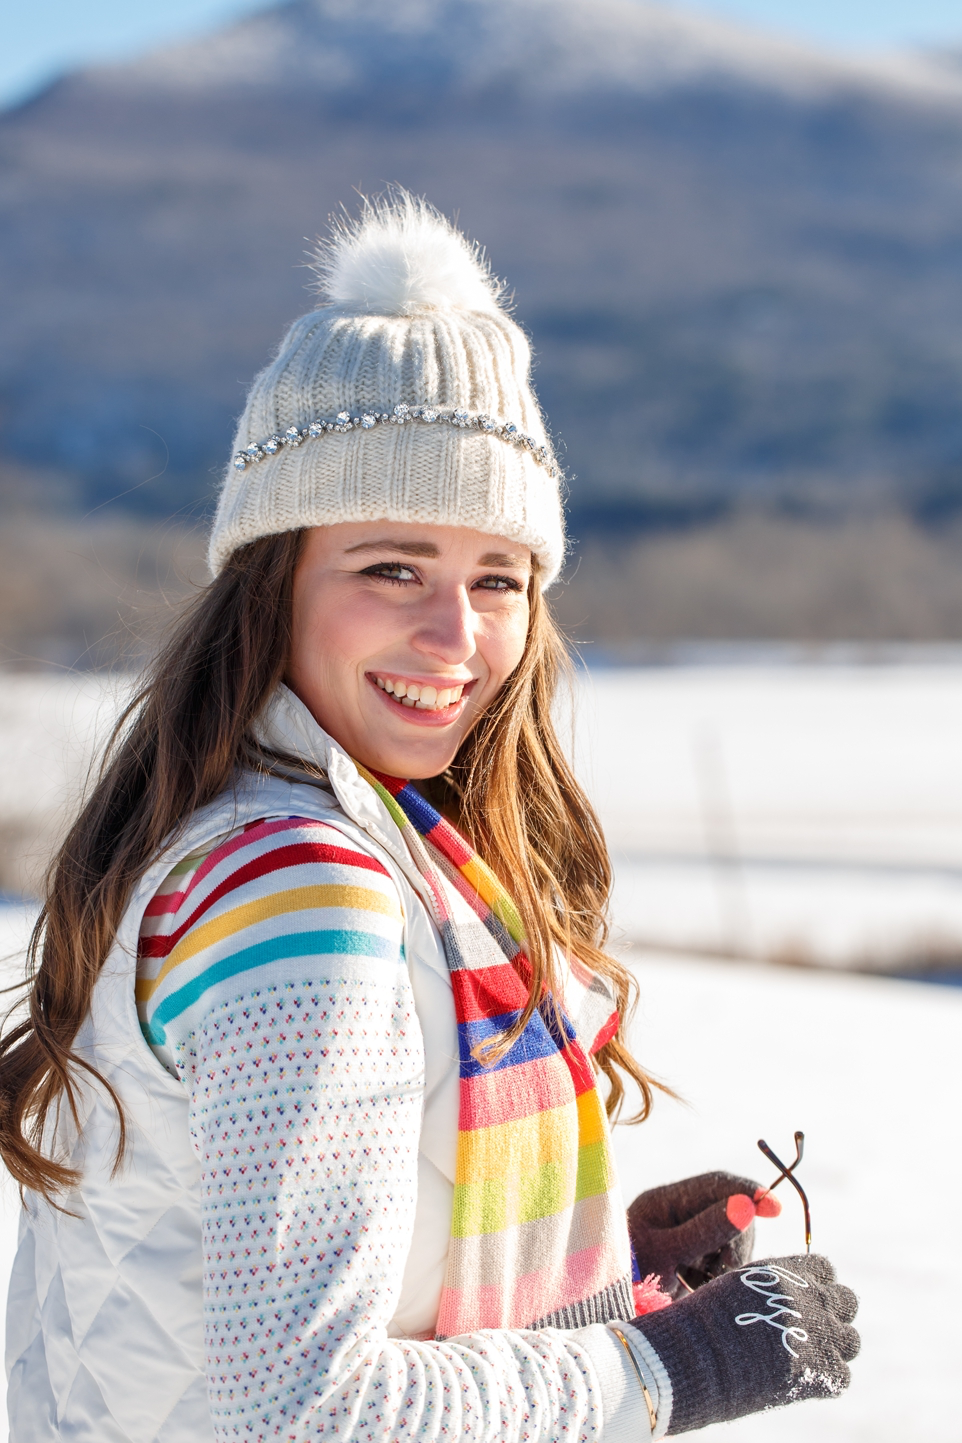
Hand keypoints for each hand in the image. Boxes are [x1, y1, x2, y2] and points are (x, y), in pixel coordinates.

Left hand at [628, 1170, 779, 1299]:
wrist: (605, 1317)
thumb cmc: (625, 1277)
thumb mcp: (665, 1253)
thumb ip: (704, 1230)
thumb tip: (747, 1206)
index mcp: (667, 1201)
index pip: (717, 1185)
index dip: (749, 1192)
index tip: (776, 1208)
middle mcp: (679, 1215)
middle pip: (732, 1215)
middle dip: (736, 1241)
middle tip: (722, 1270)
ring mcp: (687, 1240)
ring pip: (731, 1243)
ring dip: (727, 1264)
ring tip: (698, 1284)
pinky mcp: (694, 1266)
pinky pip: (723, 1265)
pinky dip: (721, 1278)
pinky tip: (699, 1290)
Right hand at [630, 1254, 859, 1432]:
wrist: (695, 1355)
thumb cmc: (703, 1319)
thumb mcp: (737, 1284)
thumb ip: (769, 1289)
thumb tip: (780, 1301)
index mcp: (790, 1271)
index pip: (825, 1269)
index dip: (814, 1285)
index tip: (800, 1300)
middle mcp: (812, 1297)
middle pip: (847, 1301)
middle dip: (830, 1314)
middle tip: (808, 1331)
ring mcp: (821, 1335)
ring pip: (850, 1340)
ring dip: (834, 1347)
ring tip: (806, 1358)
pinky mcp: (821, 1372)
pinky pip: (841, 1377)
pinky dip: (826, 1380)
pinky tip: (802, 1381)